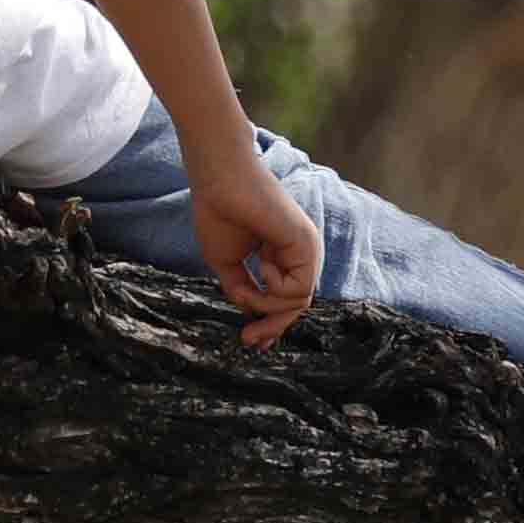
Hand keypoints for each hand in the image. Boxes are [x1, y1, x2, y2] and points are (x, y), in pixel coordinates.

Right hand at [192, 158, 322, 347]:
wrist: (217, 182)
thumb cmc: (219, 214)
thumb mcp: (228, 264)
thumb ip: (242, 289)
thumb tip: (251, 312)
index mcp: (284, 255)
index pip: (287, 297)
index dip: (271, 322)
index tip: (250, 340)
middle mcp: (300, 252)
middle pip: (296, 304)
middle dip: (273, 326)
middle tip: (249, 340)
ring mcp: (306, 247)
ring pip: (298, 301)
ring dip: (268, 306)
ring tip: (247, 291)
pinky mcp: (306, 243)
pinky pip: (298, 288)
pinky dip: (276, 290)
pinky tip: (262, 268)